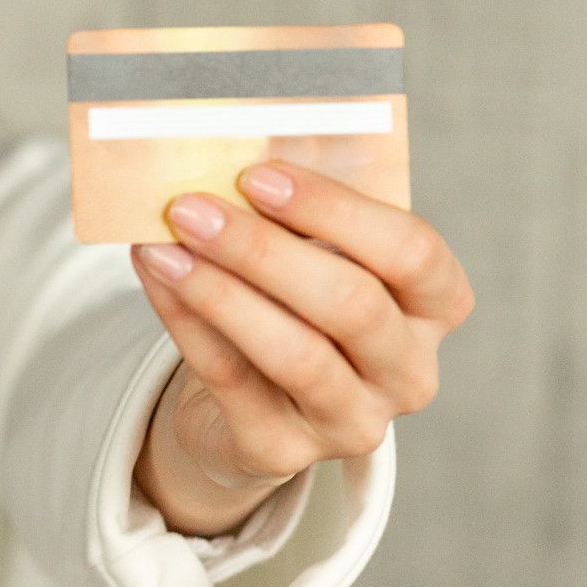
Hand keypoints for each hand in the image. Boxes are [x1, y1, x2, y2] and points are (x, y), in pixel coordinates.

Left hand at [126, 161, 475, 535]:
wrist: (250, 402)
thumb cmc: (292, 298)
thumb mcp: (313, 250)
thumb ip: (294, 203)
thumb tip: (233, 135)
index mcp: (434, 305)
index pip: (414, 254)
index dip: (338, 211)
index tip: (259, 174)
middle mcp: (407, 371)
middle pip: (353, 307)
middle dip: (265, 251)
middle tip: (192, 206)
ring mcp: (351, 420)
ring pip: (295, 354)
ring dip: (221, 291)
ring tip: (162, 243)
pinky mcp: (283, 451)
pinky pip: (232, 380)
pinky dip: (186, 321)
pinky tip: (153, 273)